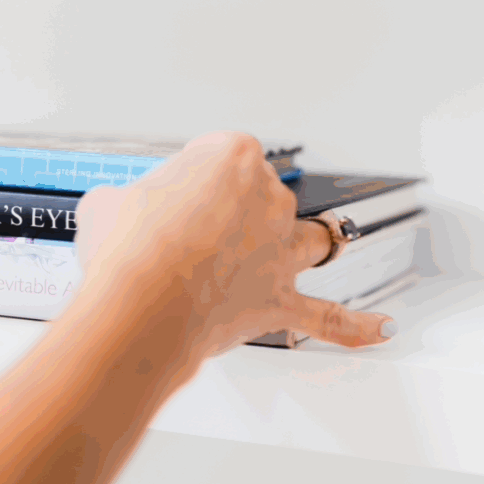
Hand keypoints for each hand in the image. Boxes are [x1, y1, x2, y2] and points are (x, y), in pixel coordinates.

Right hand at [72, 132, 394, 352]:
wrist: (141, 305)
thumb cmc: (128, 251)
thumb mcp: (107, 204)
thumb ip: (126, 202)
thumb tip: (119, 216)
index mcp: (231, 158)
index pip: (221, 155)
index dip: (194, 176)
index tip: (173, 193)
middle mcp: (266, 200)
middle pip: (262, 196)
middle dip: (234, 212)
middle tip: (191, 232)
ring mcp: (279, 252)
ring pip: (307, 240)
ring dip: (302, 243)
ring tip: (297, 247)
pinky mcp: (279, 300)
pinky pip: (327, 317)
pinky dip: (354, 326)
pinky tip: (377, 328)